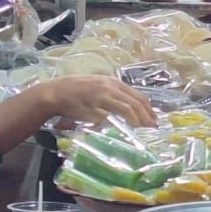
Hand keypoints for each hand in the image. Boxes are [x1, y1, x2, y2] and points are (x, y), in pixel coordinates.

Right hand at [39, 75, 154, 127]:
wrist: (56, 92)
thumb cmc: (76, 91)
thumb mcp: (98, 86)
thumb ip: (113, 96)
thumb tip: (130, 110)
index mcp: (113, 82)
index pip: (137, 95)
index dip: (148, 108)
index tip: (154, 118)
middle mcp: (110, 87)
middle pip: (136, 102)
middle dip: (147, 116)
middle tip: (153, 126)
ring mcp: (102, 97)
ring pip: (127, 108)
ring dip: (138, 120)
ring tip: (144, 128)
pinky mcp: (94, 106)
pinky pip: (112, 115)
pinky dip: (122, 122)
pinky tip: (128, 128)